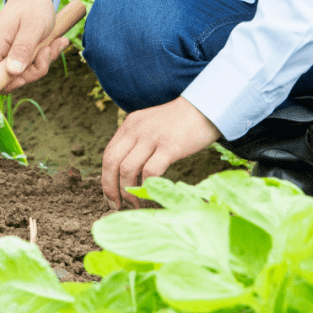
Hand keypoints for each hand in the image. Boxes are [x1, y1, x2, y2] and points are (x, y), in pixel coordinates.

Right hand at [0, 0, 67, 92]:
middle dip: (33, 70)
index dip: (3, 84)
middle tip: (49, 51)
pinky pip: (27, 65)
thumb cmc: (34, 6)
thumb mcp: (33, 26)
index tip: (24, 79)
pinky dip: (42, 58)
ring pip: (21, 73)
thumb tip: (12, 72)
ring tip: (56, 43)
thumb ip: (23, 48)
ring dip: (42, 62)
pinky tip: (54, 44)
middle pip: (9, 78)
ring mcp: (4, 52)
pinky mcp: (13, 53)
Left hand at [102, 97, 221, 208]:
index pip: (108, 154)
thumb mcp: (151, 125)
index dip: (106, 179)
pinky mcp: (170, 146)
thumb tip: (128, 175)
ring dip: (128, 191)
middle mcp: (136, 130)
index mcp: (130, 125)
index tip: (110, 197)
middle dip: (111, 188)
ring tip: (135, 204)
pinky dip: (147, 186)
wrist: (206, 106)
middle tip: (116, 205)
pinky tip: (151, 194)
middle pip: (112, 162)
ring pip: (127, 169)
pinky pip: (151, 171)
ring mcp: (152, 137)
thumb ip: (138, 143)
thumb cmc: (181, 121)